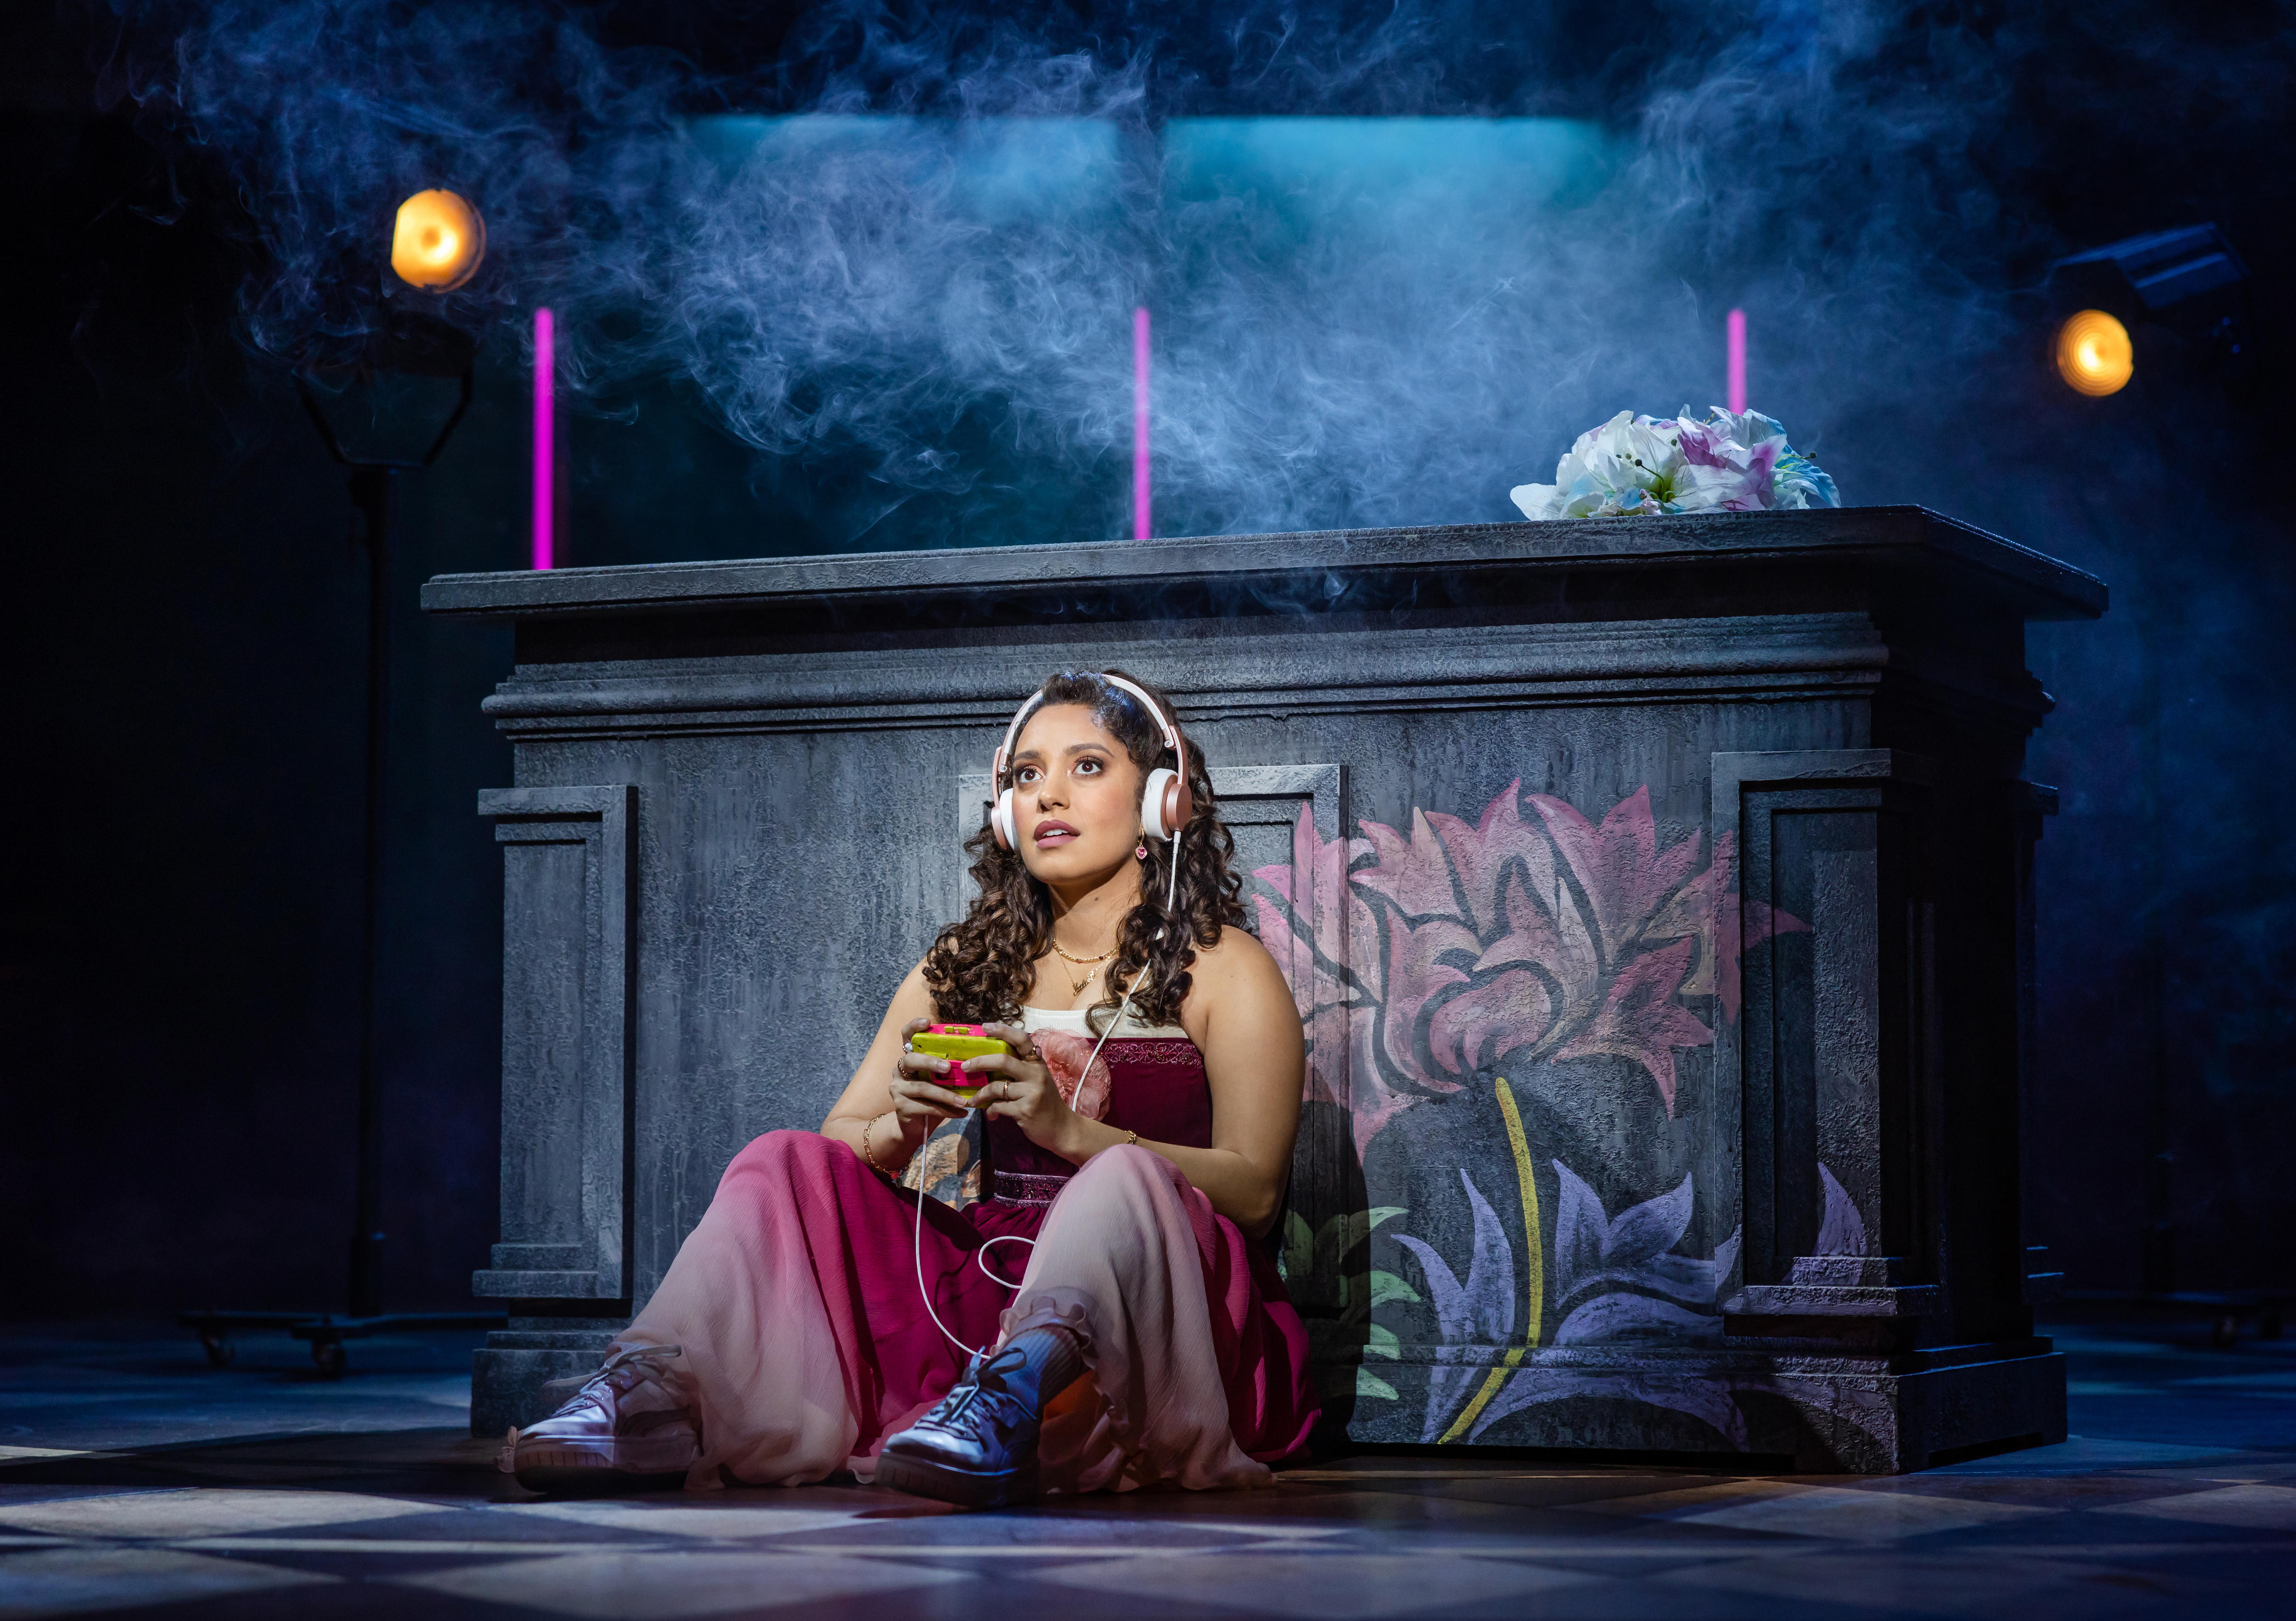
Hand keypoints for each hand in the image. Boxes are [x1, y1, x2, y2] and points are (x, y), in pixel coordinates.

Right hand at [888, 1017, 974, 1150]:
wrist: (915, 1127)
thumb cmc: (932, 1098)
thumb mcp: (939, 1080)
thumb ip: (949, 1068)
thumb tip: (979, 1058)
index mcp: (910, 1058)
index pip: (906, 1036)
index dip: (914, 1027)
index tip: (927, 1022)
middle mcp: (899, 1070)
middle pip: (911, 1060)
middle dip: (930, 1062)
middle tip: (948, 1067)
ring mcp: (897, 1088)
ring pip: (922, 1088)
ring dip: (945, 1094)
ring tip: (963, 1101)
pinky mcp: (900, 1107)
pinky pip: (926, 1107)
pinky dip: (946, 1111)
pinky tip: (961, 1113)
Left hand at [960, 1023, 1078, 1157]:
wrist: (1061, 1128)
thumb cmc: (1045, 1101)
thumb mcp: (1038, 1080)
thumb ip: (1021, 1069)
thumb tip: (990, 1061)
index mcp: (1038, 1064)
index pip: (1022, 1040)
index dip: (1003, 1030)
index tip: (985, 1027)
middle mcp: (1036, 1075)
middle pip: (1003, 1061)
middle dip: (980, 1062)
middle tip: (965, 1066)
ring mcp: (1031, 1093)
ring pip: (996, 1087)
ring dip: (980, 1094)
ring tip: (973, 1100)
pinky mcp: (1025, 1110)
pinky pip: (998, 1106)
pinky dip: (991, 1110)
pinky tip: (991, 1114)